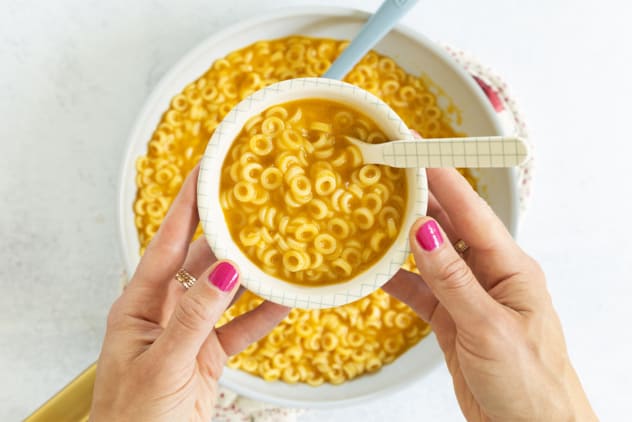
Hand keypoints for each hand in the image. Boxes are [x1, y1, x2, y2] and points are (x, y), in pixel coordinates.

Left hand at [90, 167, 288, 421]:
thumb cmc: (133, 416)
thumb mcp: (163, 362)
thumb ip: (196, 317)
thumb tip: (224, 271)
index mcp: (140, 305)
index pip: (165, 243)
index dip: (184, 206)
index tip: (203, 172)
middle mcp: (165, 311)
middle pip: (200, 261)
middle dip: (225, 234)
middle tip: (252, 205)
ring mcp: (190, 331)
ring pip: (225, 292)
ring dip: (250, 275)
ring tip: (276, 249)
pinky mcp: (209, 354)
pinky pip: (241, 328)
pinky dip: (262, 315)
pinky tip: (285, 301)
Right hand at [384, 168, 595, 421]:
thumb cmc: (531, 385)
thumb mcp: (489, 329)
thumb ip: (453, 281)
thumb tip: (424, 233)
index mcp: (510, 268)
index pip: (471, 210)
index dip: (441, 175)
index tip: (413, 148)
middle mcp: (488, 275)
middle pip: (447, 226)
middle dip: (418, 197)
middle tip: (384, 172)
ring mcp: (467, 296)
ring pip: (429, 256)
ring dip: (402, 237)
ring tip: (371, 213)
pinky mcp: (450, 319)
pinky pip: (419, 289)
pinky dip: (396, 279)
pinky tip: (374, 269)